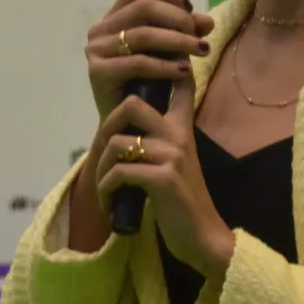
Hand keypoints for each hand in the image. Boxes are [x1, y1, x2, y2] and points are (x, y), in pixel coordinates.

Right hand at [85, 0, 213, 121]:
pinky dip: (165, 66)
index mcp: (115, 16)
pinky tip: (184, 72)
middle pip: (144, 6)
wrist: (129, 126)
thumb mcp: (171, 53)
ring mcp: (96, 50)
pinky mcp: (98, 72)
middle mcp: (101, 29)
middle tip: (198, 37)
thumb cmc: (149, 86)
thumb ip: (186, 33)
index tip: (190, 10)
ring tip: (199, 52)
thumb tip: (208, 21)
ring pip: (143, 34)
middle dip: (178, 19)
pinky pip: (138, 62)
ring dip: (177, 41)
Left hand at [91, 65, 234, 279]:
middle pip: (131, 104)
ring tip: (105, 190)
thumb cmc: (182, 202)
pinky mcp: (163, 179)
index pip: (179, 84)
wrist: (203, 237)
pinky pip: (119, 172)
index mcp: (181, 128)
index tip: (140, 66)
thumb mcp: (172, 164)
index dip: (161, 67)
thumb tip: (122, 129)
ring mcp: (171, 155)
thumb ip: (157, 142)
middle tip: (103, 158)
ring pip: (116, 143)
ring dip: (101, 171)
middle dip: (105, 129)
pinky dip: (106, 190)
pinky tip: (110, 204)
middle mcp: (178, 135)